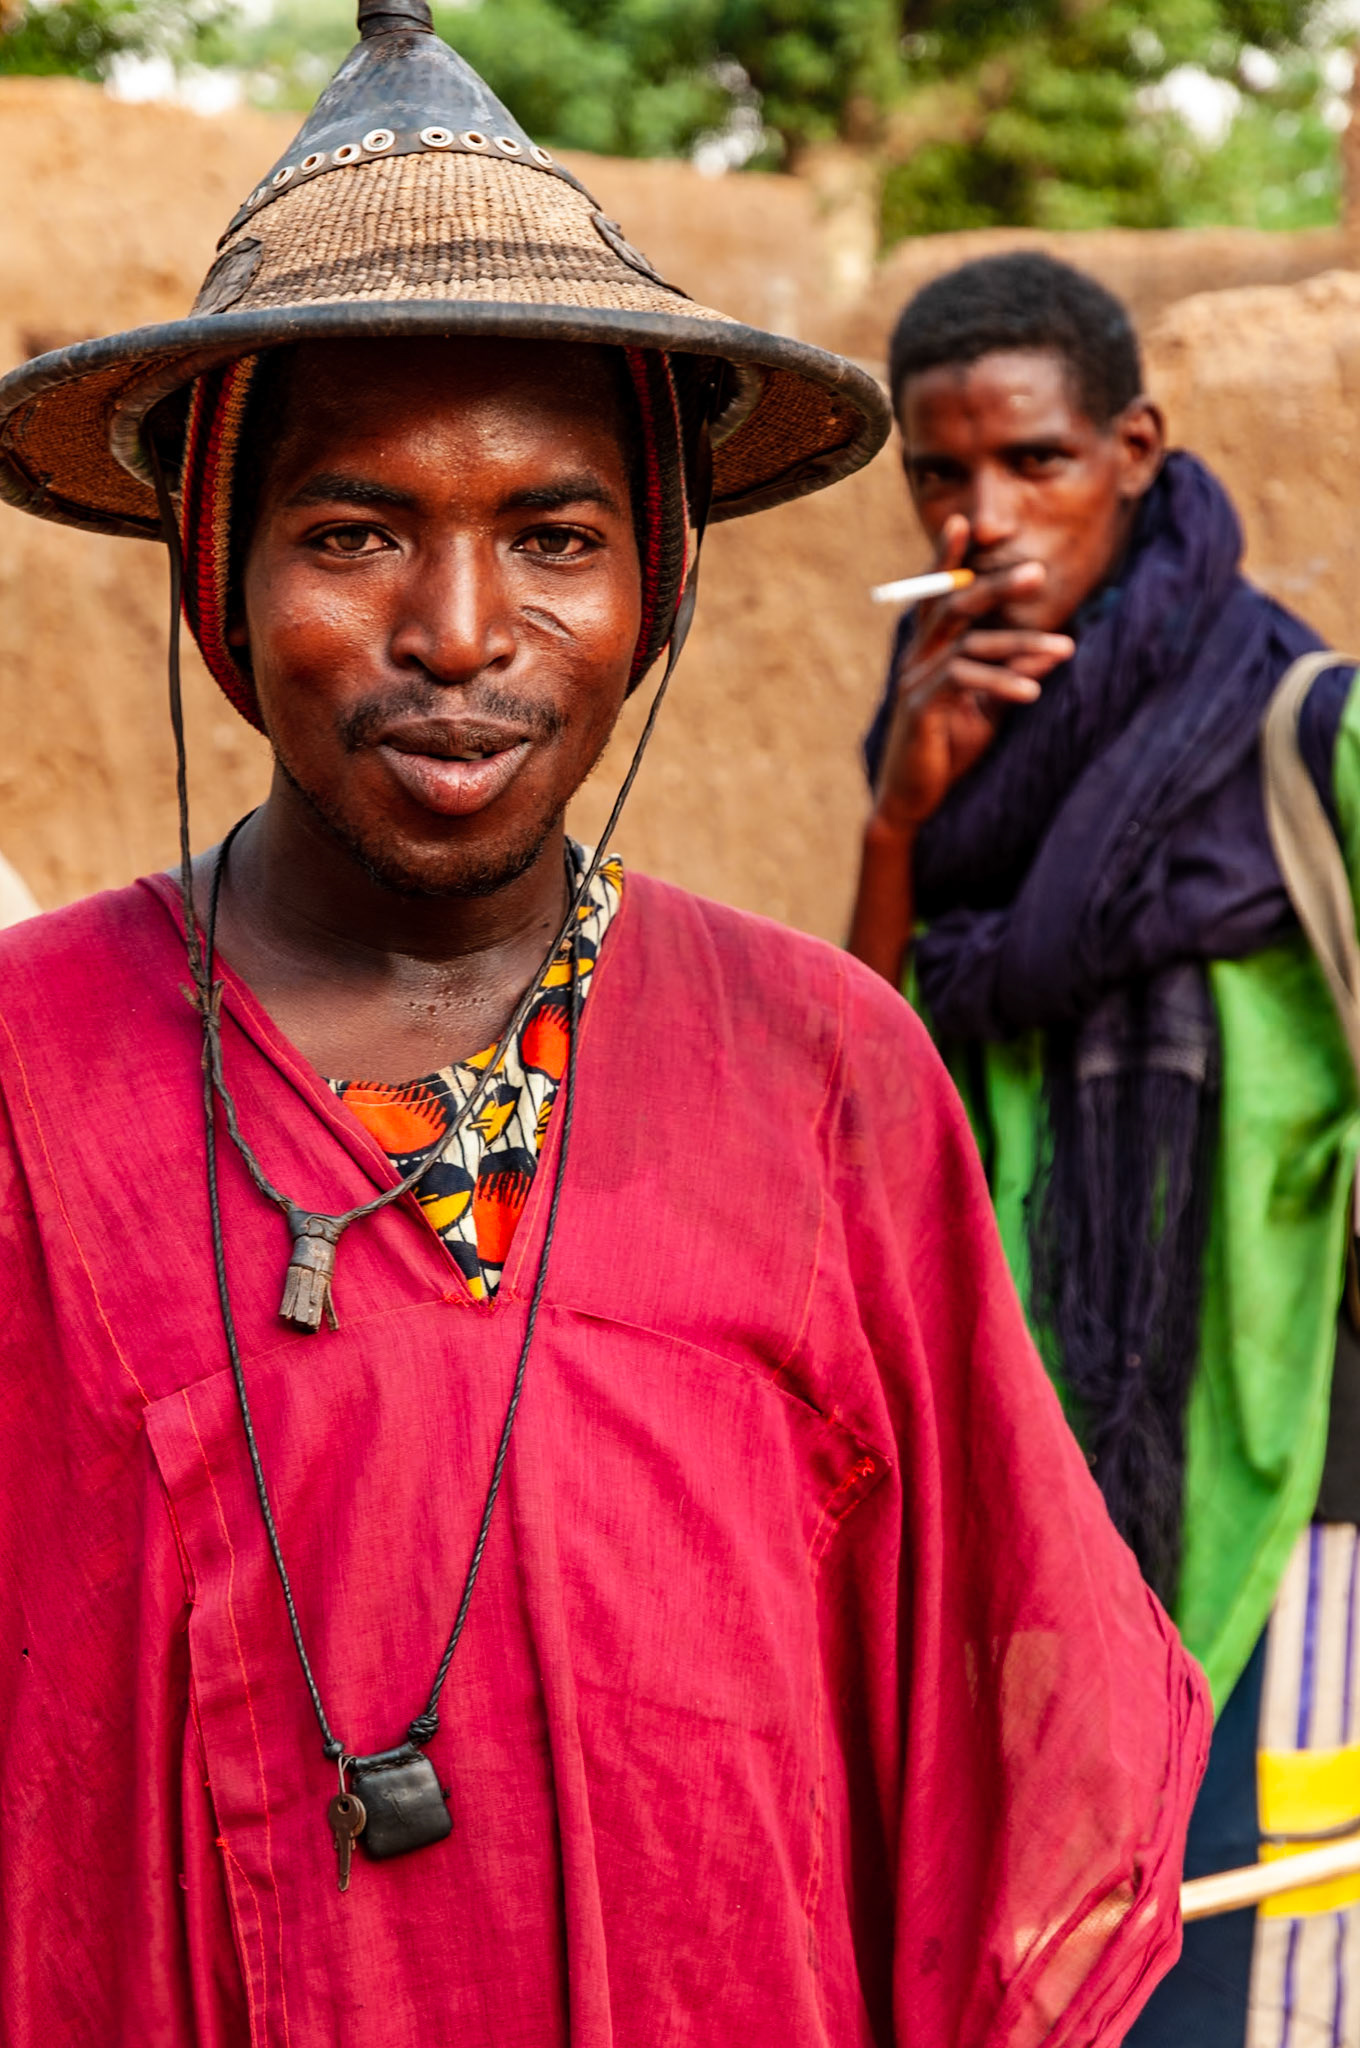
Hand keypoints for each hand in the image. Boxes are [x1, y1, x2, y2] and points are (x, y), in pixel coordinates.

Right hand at [871, 516, 1073, 834]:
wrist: (913, 798)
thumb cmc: (949, 747)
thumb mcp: (989, 705)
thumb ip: (1013, 674)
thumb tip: (1054, 649)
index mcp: (930, 648)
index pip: (941, 592)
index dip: (953, 556)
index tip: (975, 524)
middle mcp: (918, 656)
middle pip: (954, 605)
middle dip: (995, 584)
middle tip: (1037, 571)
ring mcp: (916, 681)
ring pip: (969, 645)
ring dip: (1021, 645)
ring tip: (1066, 647)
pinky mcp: (921, 710)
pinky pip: (963, 683)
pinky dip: (1001, 684)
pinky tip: (1033, 691)